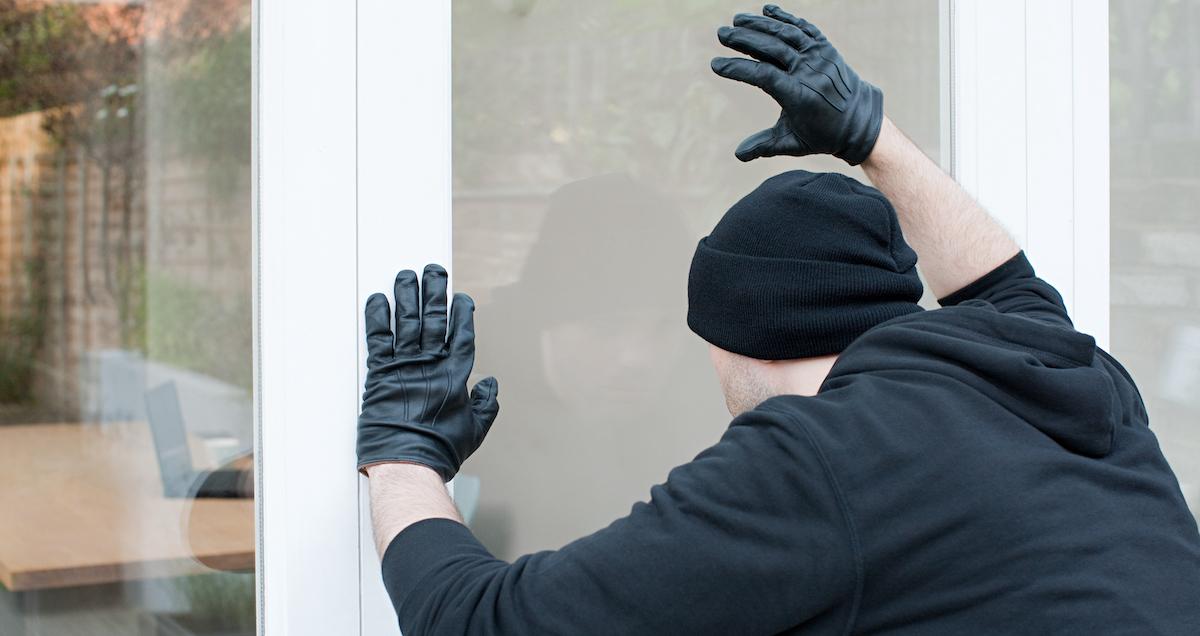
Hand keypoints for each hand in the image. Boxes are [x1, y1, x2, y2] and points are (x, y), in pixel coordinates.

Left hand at [357, 264, 498, 481]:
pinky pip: (378, 338)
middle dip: (434, 292)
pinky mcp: (380, 373)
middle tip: (434, 270)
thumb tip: (492, 386)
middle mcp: (431, 364)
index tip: (461, 297)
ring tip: (407, 275)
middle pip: (434, 319)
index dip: (461, 314)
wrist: (408, 463)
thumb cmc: (441, 450)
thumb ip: (487, 405)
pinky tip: (378, 300)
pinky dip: (377, 317)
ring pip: (407, 321)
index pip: (461, 334)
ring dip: (407, 295)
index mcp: (455, 375)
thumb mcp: (475, 430)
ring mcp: (404, 366)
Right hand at [711, 4, 882, 164]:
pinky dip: (786, 18)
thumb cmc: (822, 136)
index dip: (738, 69)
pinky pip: (804, 28)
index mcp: (800, 96)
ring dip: (760, 25)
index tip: (716, 65)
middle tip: (721, 34)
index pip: (763, 76)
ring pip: (787, 34)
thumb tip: (738, 155)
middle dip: (745, 40)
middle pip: (773, 49)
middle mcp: (810, 72)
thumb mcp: (793, 144)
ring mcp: (819, 57)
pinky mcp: (825, 48)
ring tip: (737, 20)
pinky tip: (767, 10)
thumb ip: (764, 146)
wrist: (860, 121)